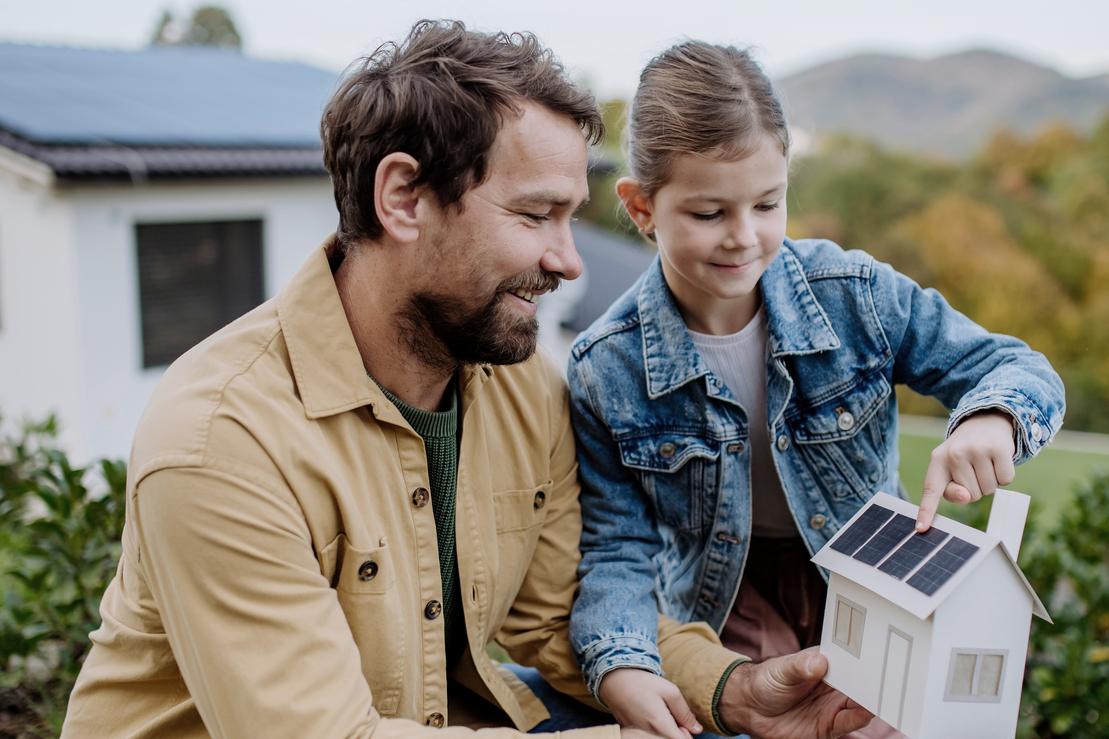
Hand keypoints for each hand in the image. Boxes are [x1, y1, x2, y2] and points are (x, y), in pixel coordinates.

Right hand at [599, 668, 701, 738]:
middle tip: (670, 713)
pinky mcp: (630, 732)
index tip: (682, 720)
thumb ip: (685, 713)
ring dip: (664, 730)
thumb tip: (697, 729)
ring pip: (659, 738)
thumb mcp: (670, 691)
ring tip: (658, 711)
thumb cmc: (643, 683)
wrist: (614, 679)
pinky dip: (652, 728)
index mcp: (660, 725)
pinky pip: (647, 735)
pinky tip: (647, 713)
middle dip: (676, 732)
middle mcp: (647, 735)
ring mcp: (637, 735)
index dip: (687, 733)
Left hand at [716, 648, 872, 738]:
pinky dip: (860, 718)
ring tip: (884, 694)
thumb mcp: (781, 669)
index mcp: (827, 664)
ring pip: (860, 703)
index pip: (852, 660)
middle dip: (876, 680)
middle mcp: (835, 685)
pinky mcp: (828, 726)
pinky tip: (867, 712)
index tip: (881, 655)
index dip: (867, 658)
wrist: (749, 709)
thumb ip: (799, 666)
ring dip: (872, 699)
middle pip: (861, 682)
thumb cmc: (766, 681)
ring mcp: (833, 706)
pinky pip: (849, 723)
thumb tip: (818, 661)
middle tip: (891, 677)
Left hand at [916, 410, 1015, 530]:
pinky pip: (1005, 481)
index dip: (926, 511)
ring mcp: (976, 449)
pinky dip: (1004, 476)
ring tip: (984, 463)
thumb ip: (952, 490)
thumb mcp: (952, 469)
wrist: (984, 423)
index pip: (931, 490)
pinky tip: (997, 460)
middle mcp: (954, 453)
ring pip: (989, 490)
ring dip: (990, 482)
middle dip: (976, 487)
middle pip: (971, 496)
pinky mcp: (998, 448)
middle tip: (974, 468)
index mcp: (937, 461)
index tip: (921, 529)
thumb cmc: (965, 453)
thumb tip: (966, 496)